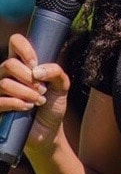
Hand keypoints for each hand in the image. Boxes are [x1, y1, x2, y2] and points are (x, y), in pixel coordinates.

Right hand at [0, 34, 69, 148]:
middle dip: (29, 78)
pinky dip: (16, 103)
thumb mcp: (62, 85)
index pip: (15, 42)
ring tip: (39, 100)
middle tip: (42, 89)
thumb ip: (56, 72)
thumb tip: (37, 70)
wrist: (49, 131)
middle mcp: (9, 74)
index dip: (24, 48)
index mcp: (24, 63)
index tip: (35, 63)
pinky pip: (0, 100)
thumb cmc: (53, 104)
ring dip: (26, 92)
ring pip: (4, 82)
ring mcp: (1, 90)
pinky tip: (28, 107)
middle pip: (9, 64)